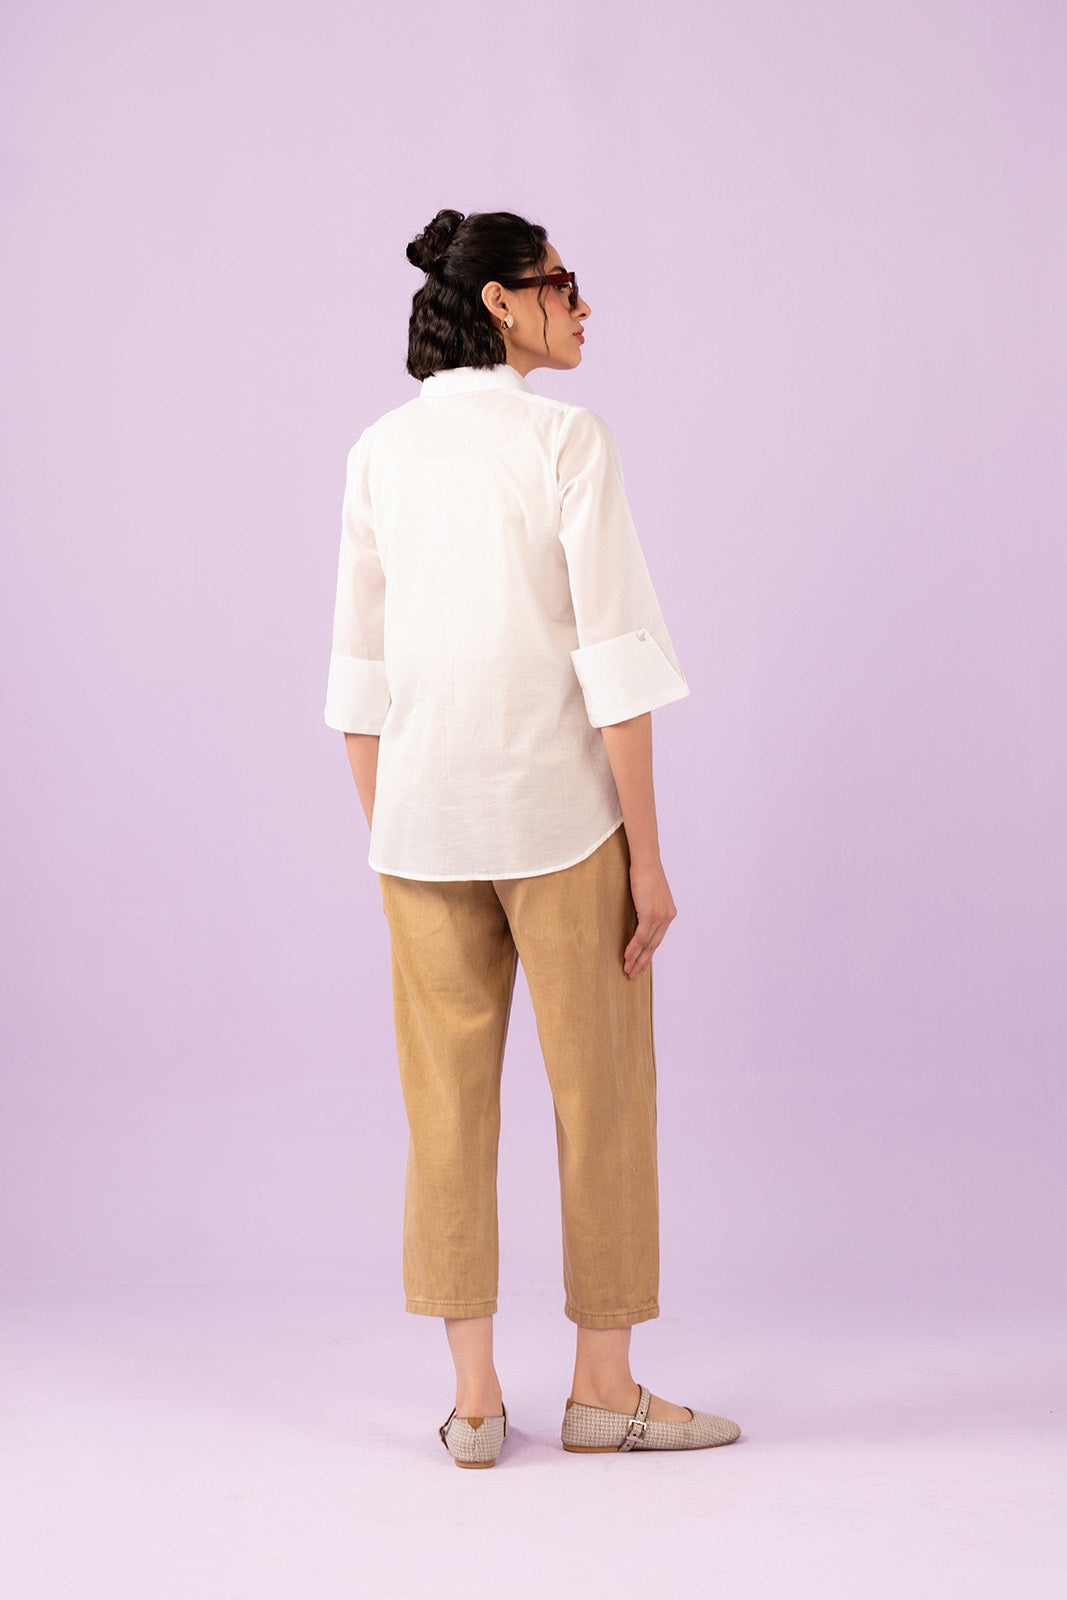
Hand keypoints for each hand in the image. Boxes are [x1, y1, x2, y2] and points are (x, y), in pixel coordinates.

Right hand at [623, 858, 676, 977]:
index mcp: (668, 913)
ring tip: (628, 970)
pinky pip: (641, 937)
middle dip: (642, 961)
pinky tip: (626, 957)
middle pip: (654, 945)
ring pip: (647, 944)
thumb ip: (647, 907)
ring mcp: (660, 917)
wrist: (646, 861)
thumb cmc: (644, 873)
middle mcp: (667, 917)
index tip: (642, 964)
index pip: (658, 939)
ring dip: (636, 959)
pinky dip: (633, 948)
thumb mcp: (648, 894)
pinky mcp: (651, 914)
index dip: (649, 953)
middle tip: (633, 973)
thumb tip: (639, 914)